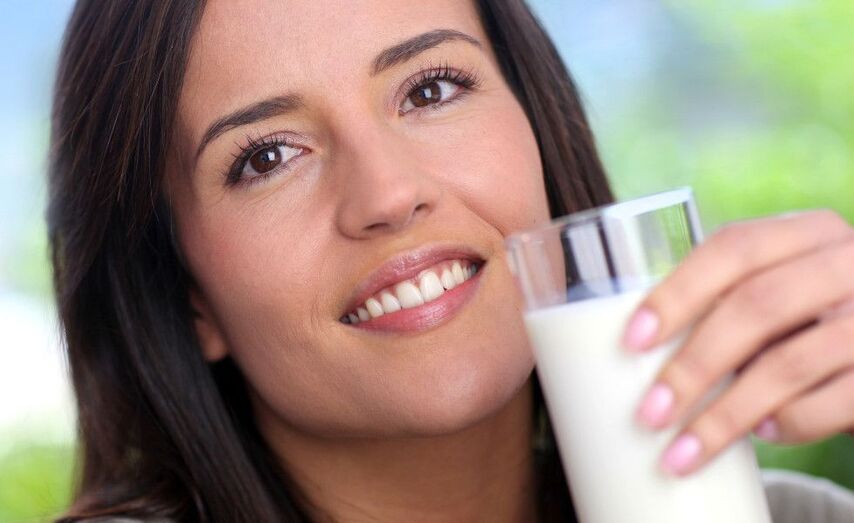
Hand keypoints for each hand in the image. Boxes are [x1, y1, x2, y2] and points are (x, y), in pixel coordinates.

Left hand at [621, 209, 853, 475]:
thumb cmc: (814, 320)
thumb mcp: (782, 292)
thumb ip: (729, 302)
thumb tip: (641, 351)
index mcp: (807, 233)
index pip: (733, 248)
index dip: (677, 292)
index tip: (632, 340)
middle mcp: (847, 264)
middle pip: (756, 306)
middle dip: (693, 365)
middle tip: (650, 413)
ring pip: (788, 364)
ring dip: (725, 414)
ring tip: (682, 449)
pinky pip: (832, 404)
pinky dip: (788, 424)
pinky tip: (762, 433)